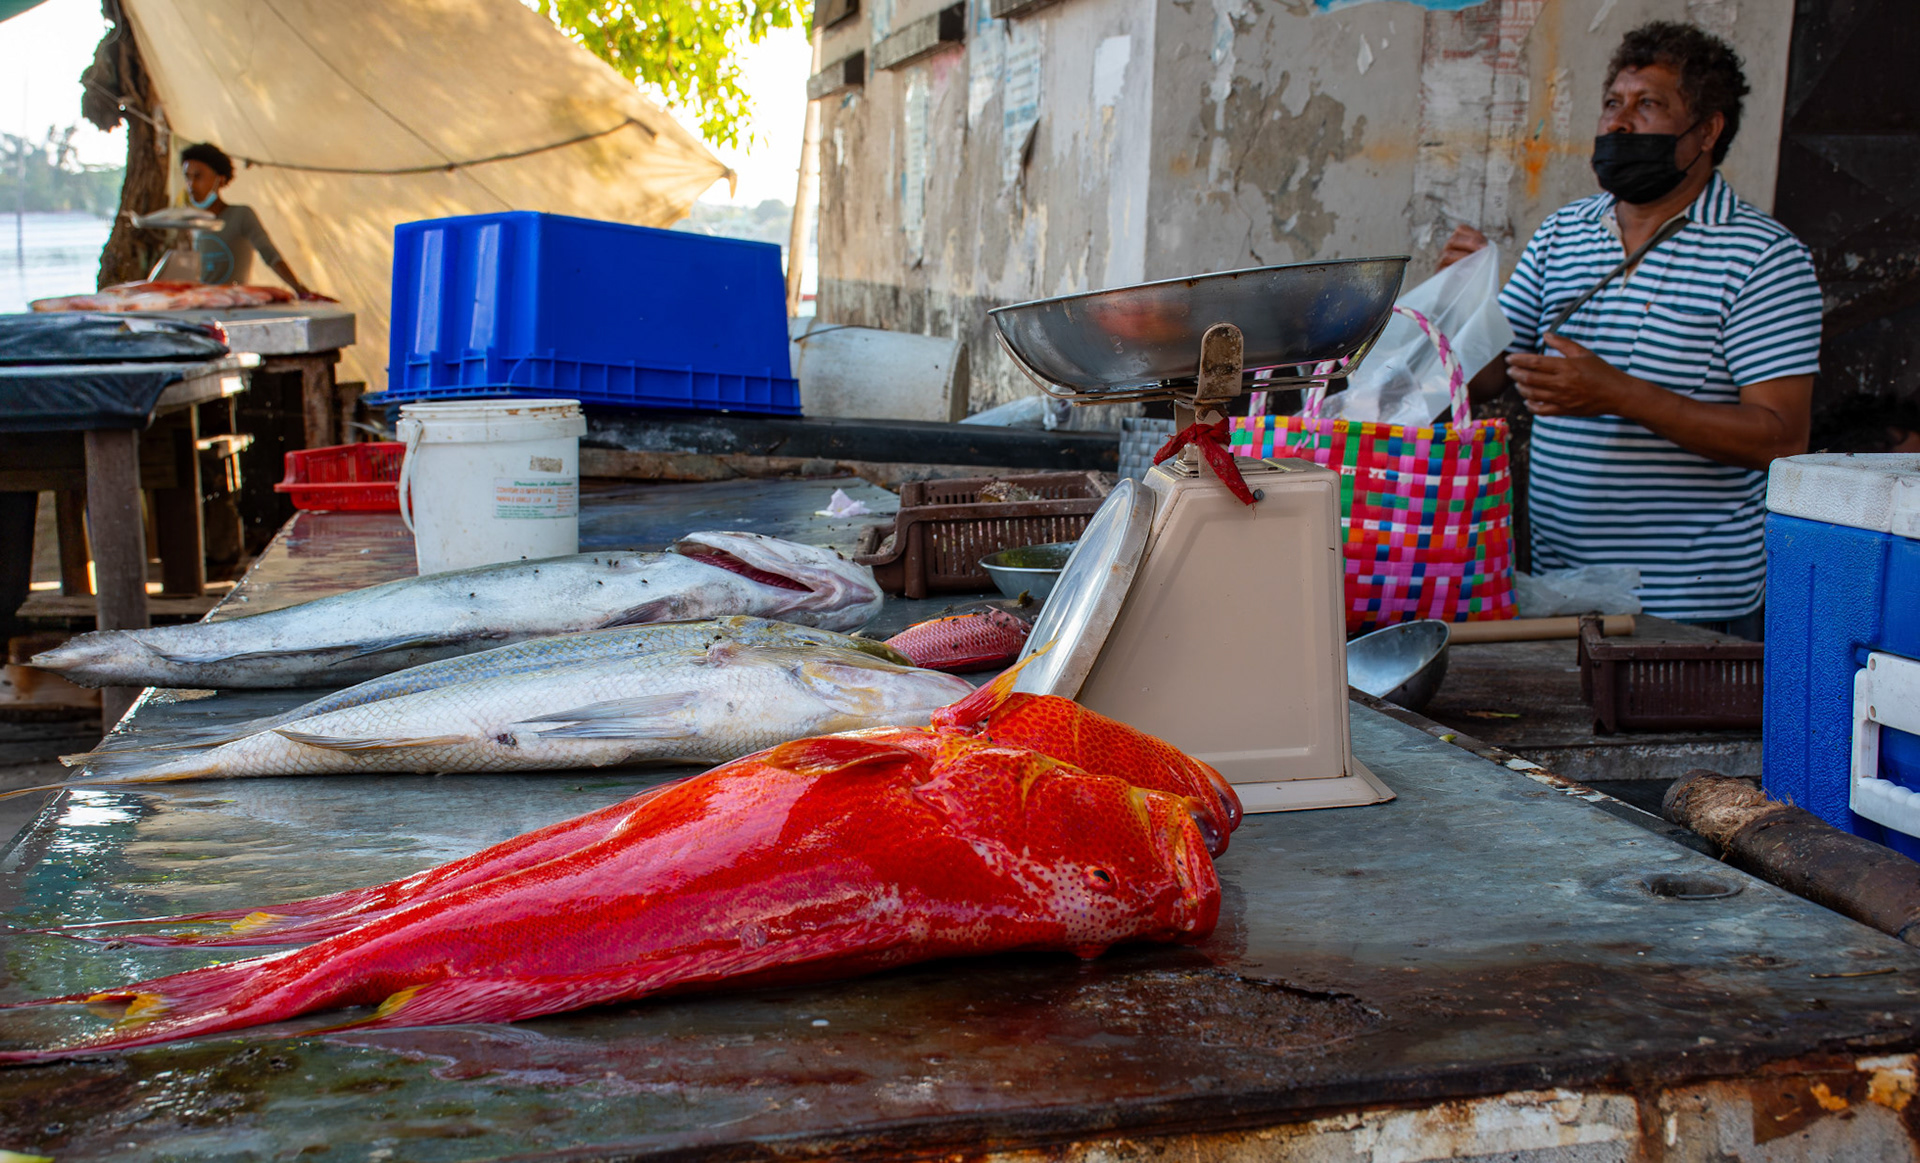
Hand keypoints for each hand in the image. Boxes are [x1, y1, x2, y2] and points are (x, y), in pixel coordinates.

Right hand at [1437, 224, 1487, 270]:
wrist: (1465, 291)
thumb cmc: (1474, 273)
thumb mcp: (1480, 258)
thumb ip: (1481, 251)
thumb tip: (1486, 248)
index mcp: (1457, 242)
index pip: (1461, 229)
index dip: (1474, 234)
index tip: (1486, 243)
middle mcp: (1447, 249)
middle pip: (1454, 239)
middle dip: (1471, 242)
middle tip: (1484, 249)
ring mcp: (1441, 261)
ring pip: (1447, 254)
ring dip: (1464, 256)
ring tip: (1476, 259)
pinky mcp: (1439, 274)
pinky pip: (1444, 269)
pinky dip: (1455, 268)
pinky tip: (1467, 270)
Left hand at [1506, 333, 1643, 416]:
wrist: (1617, 394)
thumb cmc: (1601, 371)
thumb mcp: (1583, 353)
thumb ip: (1563, 343)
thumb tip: (1545, 334)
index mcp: (1566, 367)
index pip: (1535, 362)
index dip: (1519, 360)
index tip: (1510, 358)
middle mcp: (1561, 383)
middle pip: (1529, 379)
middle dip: (1515, 374)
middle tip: (1510, 370)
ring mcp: (1562, 399)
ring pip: (1532, 394)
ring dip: (1521, 388)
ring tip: (1517, 383)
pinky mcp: (1564, 411)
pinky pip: (1541, 411)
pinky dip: (1531, 405)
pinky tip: (1528, 400)